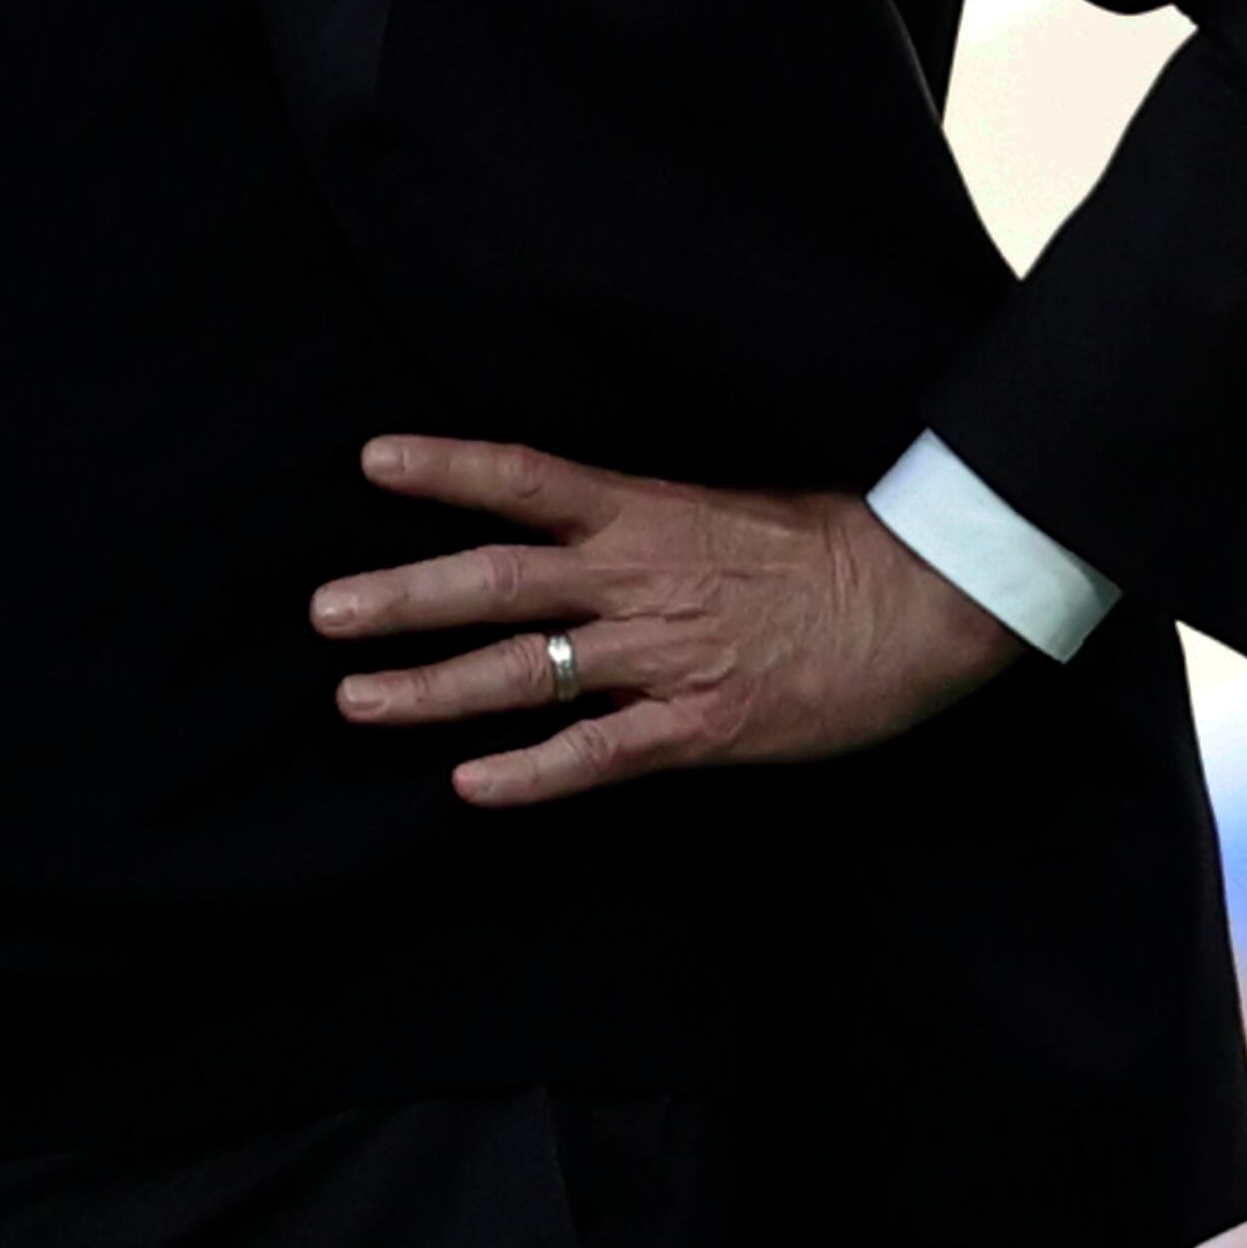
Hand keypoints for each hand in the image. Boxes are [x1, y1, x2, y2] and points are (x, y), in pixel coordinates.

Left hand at [311, 436, 1022, 806]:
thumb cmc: (826, 547)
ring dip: (435, 689)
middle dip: (403, 599)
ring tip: (357, 700)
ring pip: (527, 673)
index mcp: (644, 515)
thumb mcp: (720, 508)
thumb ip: (639, 523)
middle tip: (324, 613)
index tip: (370, 461)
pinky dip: (531, 773)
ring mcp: (664, 657)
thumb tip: (566, 522)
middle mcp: (638, 581)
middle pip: (497, 583)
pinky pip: (599, 753)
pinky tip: (469, 786)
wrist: (922, 602)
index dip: (447, 468)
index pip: (526, 480)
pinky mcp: (700, 728)